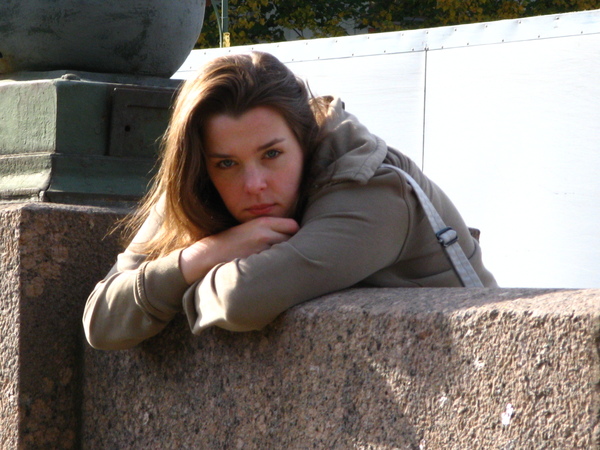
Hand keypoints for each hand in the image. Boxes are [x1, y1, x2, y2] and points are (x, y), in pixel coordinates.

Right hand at [179, 217, 298, 283]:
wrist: (209, 255)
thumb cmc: (232, 244)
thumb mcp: (250, 229)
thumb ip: (270, 230)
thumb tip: (293, 237)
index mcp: (263, 222)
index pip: (293, 226)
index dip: (295, 234)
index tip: (293, 242)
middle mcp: (265, 233)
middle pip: (294, 240)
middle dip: (293, 247)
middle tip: (288, 256)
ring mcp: (262, 248)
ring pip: (287, 254)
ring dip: (287, 259)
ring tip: (280, 265)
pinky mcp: (258, 262)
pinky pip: (277, 266)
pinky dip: (278, 269)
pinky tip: (272, 272)